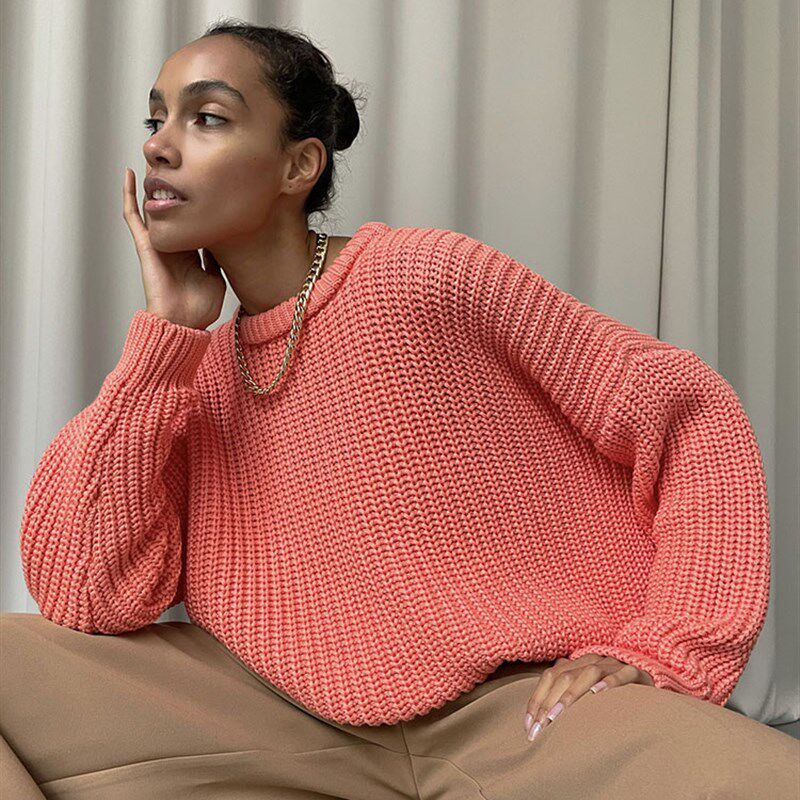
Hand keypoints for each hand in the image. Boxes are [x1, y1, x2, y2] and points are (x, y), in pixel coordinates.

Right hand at [122, 167, 225, 329]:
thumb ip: (217, 258)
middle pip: (172, 209)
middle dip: (175, 188)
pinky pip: (133, 217)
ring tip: (155, 159)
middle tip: (182, 164)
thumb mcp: (217, 277)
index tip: (208, 185)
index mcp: (190, 252)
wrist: (183, 321)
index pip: (192, 221)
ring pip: (152, 207)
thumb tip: (223, 239)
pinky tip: (129, 175)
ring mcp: (158, 243)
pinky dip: (129, 196)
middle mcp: (173, 245)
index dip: (198, 204)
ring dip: (152, 184)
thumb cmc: (199, 307)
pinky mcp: (146, 244)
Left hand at [523, 654, 654, 741]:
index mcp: (576, 663)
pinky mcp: (634, 671)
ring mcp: (613, 664)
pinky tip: (597, 694)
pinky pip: (620, 675)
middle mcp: (591, 660)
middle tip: (539, 730)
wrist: (648, 678)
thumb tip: (537, 720)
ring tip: (556, 717)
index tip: (528, 726)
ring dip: (570, 696)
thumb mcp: (585, 692)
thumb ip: (565, 699)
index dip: (537, 700)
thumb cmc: (611, 692)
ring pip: (587, 673)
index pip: (550, 677)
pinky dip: (608, 683)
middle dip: (547, 704)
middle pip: (563, 677)